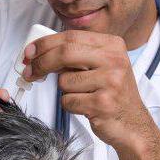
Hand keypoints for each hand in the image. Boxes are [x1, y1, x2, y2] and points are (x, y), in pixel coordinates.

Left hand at [23, 30, 152, 150]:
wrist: (130, 123)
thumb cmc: (110, 94)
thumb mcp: (99, 67)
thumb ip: (75, 57)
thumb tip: (40, 54)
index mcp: (111, 45)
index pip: (70, 37)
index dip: (44, 44)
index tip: (29, 53)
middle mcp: (114, 59)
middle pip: (64, 53)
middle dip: (41, 63)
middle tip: (29, 72)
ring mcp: (110, 81)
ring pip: (64, 81)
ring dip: (64, 91)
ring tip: (82, 95)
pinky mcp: (103, 103)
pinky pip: (68, 101)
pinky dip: (70, 105)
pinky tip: (85, 107)